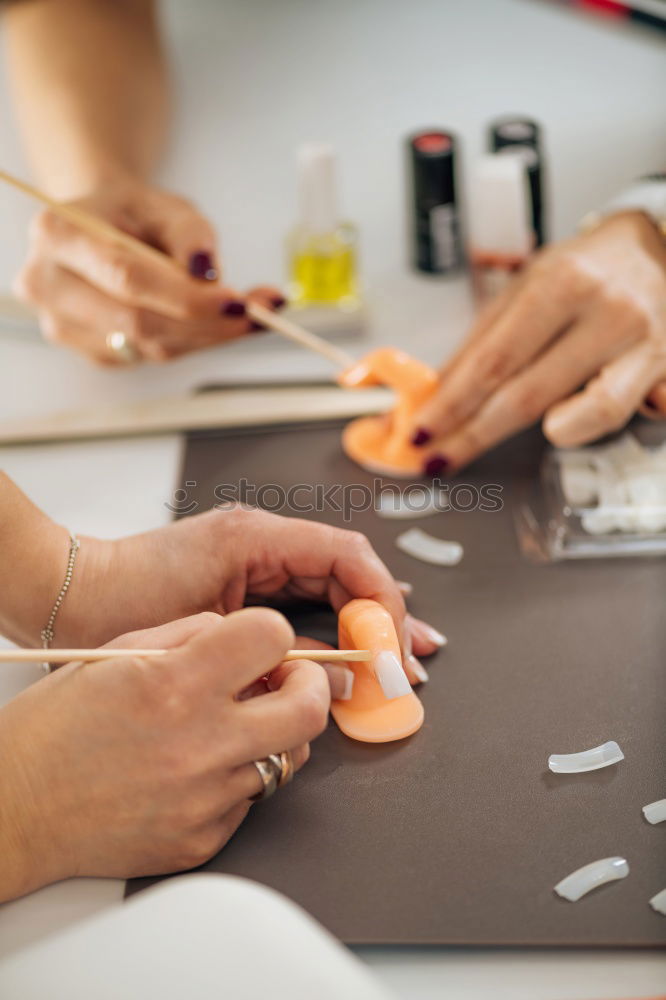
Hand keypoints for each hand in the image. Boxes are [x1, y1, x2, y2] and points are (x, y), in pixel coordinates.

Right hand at [0, 610, 327, 900]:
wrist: (14, 808)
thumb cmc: (52, 730)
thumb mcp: (115, 654)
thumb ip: (189, 634)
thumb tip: (241, 634)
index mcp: (173, 685)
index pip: (272, 638)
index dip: (275, 635)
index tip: (268, 643)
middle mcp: (197, 744)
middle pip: (308, 709)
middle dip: (308, 686)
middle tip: (290, 682)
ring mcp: (204, 799)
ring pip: (288, 759)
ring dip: (274, 734)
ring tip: (234, 726)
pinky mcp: (203, 840)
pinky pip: (250, 801)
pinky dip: (236, 779)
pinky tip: (198, 769)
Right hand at [14, 173, 284, 363]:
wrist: (102, 228)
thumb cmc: (132, 214)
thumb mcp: (166, 205)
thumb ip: (191, 234)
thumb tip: (208, 273)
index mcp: (58, 233)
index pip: (126, 277)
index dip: (184, 297)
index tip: (236, 302)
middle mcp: (48, 283)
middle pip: (136, 320)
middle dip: (205, 323)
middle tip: (259, 314)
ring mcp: (63, 325)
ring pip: (148, 346)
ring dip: (206, 336)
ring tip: (249, 313)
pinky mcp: (89, 351)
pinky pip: (150, 356)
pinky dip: (192, 343)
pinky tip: (213, 323)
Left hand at [57, 507, 443, 687]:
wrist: (71, 597)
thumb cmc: (122, 602)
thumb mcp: (207, 629)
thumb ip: (278, 648)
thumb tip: (334, 675)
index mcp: (256, 536)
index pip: (346, 557)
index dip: (381, 603)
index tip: (391, 647)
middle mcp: (262, 539)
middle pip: (349, 569)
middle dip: (386, 614)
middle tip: (410, 659)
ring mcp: (255, 556)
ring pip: (333, 582)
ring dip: (368, 618)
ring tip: (398, 653)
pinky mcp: (245, 578)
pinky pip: (307, 595)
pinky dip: (336, 621)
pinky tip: (355, 644)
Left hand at [410, 211, 665, 472]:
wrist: (659, 251)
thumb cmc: (587, 271)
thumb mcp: (527, 285)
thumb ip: (484, 337)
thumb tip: (438, 390)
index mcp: (560, 283)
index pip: (492, 360)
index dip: (452, 404)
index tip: (421, 431)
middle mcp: (603, 312)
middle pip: (525, 394)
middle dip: (471, 434)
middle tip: (437, 455)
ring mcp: (637, 344)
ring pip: (577, 413)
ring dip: (521, 437)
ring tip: (482, 443)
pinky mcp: (661, 370)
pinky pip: (617, 415)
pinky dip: (583, 428)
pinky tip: (557, 428)